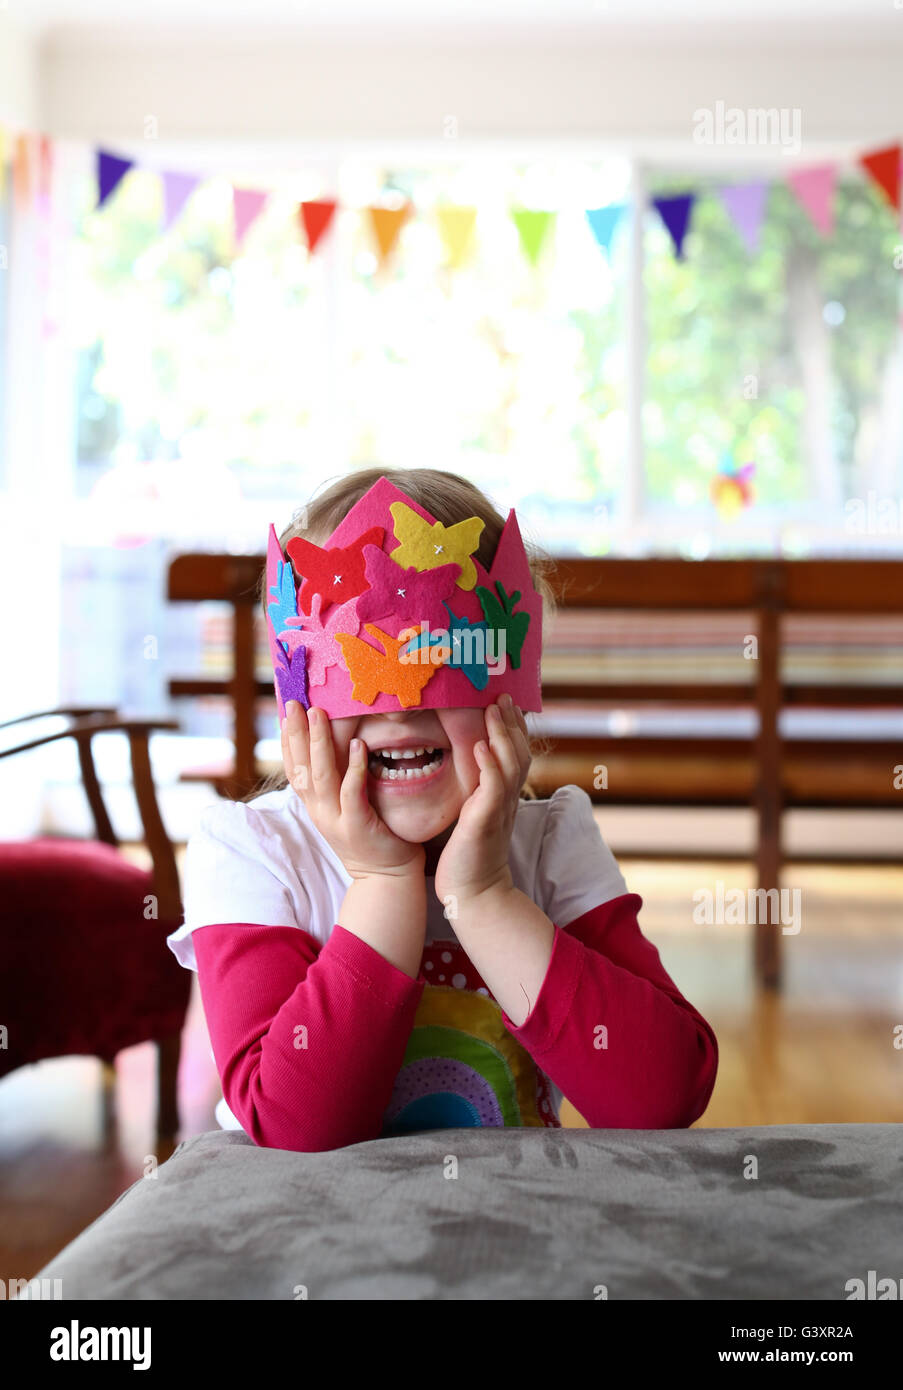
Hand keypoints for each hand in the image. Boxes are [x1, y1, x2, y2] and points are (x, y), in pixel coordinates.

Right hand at [281, 700, 424, 879]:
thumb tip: (337, 746)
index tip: (286, 711)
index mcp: (315, 805)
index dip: (287, 740)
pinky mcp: (358, 826)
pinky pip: (352, 793)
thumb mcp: (345, 807)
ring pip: (322, 776)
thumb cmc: (372, 835)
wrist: (386, 877)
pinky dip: (355, 768)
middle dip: (296, 733)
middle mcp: (319, 811)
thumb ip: (338, 782)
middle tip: (295, 703)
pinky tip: (359, 744)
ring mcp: (336, 820)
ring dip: (319, 743)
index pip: (293, 767)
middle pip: (301, 767)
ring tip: (319, 714)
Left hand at [433, 693, 530, 909]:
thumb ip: (477, 792)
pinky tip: (480, 745)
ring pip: (509, 764)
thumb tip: (469, 767)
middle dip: (511, 722)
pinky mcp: (485, 821)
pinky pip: (492, 788)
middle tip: (503, 695)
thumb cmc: (468, 855)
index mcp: (504, 796)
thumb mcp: (475, 815)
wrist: (473, 893)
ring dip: (501, 734)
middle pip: (518, 752)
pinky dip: (489, 765)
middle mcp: (507, 799)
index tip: (505, 701)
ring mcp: (499, 809)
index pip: (515, 753)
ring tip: (493, 709)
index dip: (513, 727)